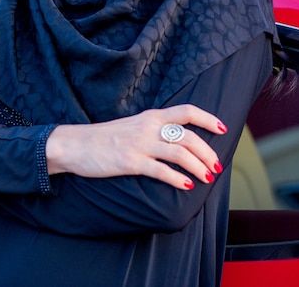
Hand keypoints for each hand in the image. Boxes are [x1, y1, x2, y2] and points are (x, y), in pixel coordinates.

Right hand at [46, 105, 226, 189]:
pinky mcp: (130, 162)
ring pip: (180, 153)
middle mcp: (149, 127)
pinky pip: (161, 170)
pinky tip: (186, 186)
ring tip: (207, 178)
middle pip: (189, 136)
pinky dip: (177, 179)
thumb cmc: (105, 137)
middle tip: (215, 166)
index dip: (208, 119)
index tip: (222, 129)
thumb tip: (177, 140)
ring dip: (198, 167)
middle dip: (207, 152)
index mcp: (151, 116)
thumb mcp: (133, 125)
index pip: (187, 111)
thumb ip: (154, 129)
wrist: (76, 144)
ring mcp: (140, 144)